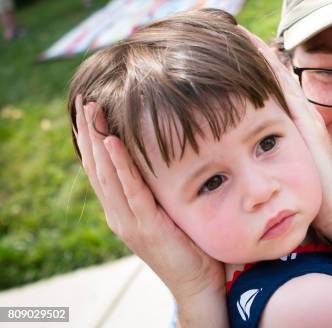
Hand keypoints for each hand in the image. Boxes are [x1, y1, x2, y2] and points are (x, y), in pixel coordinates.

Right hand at [74, 96, 224, 302]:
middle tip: (83, 99)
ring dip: (98, 140)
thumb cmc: (188, 244)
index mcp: (122, 209)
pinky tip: (111, 141)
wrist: (197, 282)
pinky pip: (131, 190)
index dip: (91, 139)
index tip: (88, 110)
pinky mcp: (145, 227)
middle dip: (89, 132)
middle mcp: (119, 214)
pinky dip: (120, 165)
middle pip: (97, 167)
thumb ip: (158, 187)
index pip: (101, 169)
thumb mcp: (168, 209)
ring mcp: (128, 222)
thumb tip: (163, 155)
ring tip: (91, 110)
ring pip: (107, 175)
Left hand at [238, 27, 331, 243]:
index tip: (234, 53)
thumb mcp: (288, 176)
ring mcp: (306, 117)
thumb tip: (252, 163)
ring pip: (280, 76)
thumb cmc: (314, 202)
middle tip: (234, 31)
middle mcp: (302, 117)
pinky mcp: (307, 123)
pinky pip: (286, 87)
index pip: (272, 91)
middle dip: (255, 54)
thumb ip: (274, 163)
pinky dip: (271, 68)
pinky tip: (256, 50)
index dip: (255, 71)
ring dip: (261, 54)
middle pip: (276, 76)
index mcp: (295, 127)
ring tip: (241, 32)